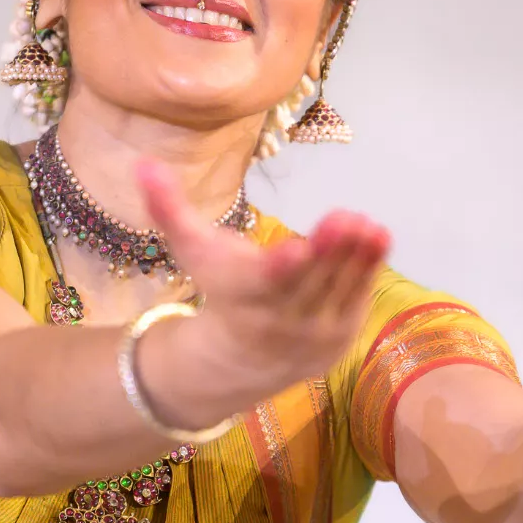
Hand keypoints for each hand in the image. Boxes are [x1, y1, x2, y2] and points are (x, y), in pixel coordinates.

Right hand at [137, 158, 390, 388]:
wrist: (242, 359)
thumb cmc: (220, 289)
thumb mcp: (191, 250)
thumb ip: (169, 209)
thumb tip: (143, 163)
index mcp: (241, 295)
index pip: (262, 283)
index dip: (280, 268)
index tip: (294, 248)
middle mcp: (278, 320)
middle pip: (306, 285)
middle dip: (328, 253)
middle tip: (346, 218)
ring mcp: (313, 332)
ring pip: (337, 292)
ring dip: (357, 259)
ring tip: (370, 226)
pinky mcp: (341, 334)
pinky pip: (357, 298)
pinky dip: (369, 269)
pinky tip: (379, 235)